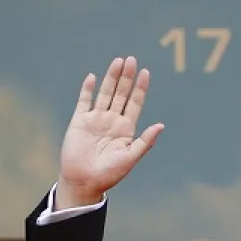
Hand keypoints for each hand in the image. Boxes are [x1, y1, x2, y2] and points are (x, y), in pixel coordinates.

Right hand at [56, 56, 163, 208]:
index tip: (146, 72)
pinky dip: (87, 89)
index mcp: (127, 128)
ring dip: (111, 78)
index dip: (141, 88)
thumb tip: (161, 125)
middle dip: (127, 77)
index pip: (135, 103)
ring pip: (105, 93)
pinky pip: (84, 101)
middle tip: (132, 59)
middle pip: (121, 94)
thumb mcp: (131, 157)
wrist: (84, 181)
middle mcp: (112, 120)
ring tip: (118, 61)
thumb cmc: (110, 173)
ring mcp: (96, 119)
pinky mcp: (79, 121)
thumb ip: (145, 140)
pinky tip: (92, 77)